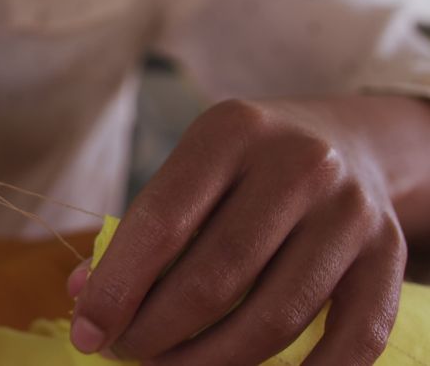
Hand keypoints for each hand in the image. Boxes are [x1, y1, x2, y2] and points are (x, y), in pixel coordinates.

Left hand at [69, 98, 409, 364]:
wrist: (345, 141)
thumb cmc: (241, 169)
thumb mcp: (188, 174)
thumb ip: (136, 233)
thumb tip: (83, 299)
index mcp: (230, 131)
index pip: (160, 224)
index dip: (117, 289)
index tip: (88, 334)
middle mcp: (298, 163)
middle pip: (214, 279)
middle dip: (157, 333)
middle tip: (128, 354)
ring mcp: (350, 211)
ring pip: (274, 319)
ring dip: (211, 363)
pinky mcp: (389, 254)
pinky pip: (352, 340)